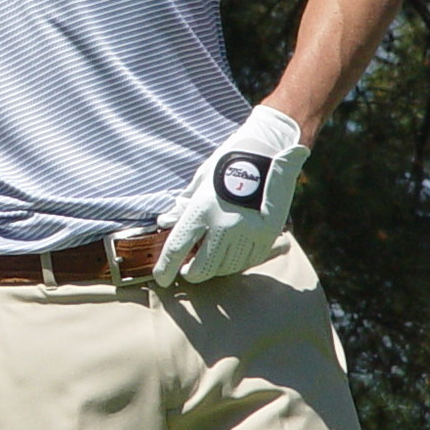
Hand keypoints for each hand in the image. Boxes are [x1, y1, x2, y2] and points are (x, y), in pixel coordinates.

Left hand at [152, 103, 307, 284]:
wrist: (268, 151)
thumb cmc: (227, 163)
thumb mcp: (200, 181)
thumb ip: (183, 206)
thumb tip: (165, 222)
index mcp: (201, 210)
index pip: (176, 249)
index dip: (165, 269)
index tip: (161, 278)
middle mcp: (223, 226)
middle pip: (201, 269)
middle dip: (191, 273)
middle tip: (188, 269)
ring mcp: (247, 234)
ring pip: (224, 269)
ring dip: (214, 268)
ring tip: (212, 256)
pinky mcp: (266, 237)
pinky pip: (246, 262)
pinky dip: (236, 261)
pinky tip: (231, 251)